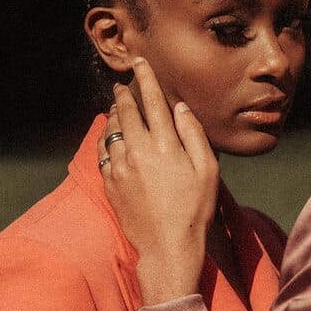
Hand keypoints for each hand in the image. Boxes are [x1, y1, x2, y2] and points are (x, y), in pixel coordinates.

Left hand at [98, 58, 218, 304]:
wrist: (167, 247)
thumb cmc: (195, 210)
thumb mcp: (208, 170)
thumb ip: (194, 135)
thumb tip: (180, 108)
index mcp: (165, 144)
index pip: (153, 101)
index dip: (146, 78)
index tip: (139, 63)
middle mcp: (138, 151)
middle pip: (126, 111)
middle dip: (124, 94)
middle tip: (122, 84)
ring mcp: (120, 167)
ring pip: (111, 130)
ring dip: (114, 115)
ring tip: (117, 108)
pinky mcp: (110, 184)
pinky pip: (102, 152)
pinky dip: (105, 139)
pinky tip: (109, 137)